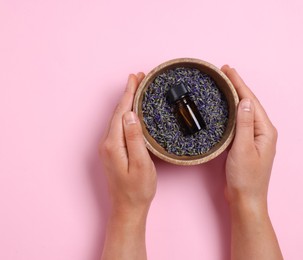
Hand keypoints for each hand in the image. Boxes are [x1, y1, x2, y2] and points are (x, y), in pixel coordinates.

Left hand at [99, 73, 156, 215]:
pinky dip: (126, 113)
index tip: (135, 77)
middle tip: (139, 77)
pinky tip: (132, 111)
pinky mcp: (114, 151)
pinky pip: (119, 126)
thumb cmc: (138, 189)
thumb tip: (130, 115)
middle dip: (128, 93)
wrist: (128, 208)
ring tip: (137, 88)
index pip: (122, 112)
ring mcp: (109, 147)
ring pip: (118, 118)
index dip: (129, 93)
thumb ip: (135, 139)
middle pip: (118, 112)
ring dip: (127, 102)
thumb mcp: (141, 164)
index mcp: (114, 144)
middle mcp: (108, 143)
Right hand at [222, 65, 277, 209]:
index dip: (239, 84)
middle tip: (224, 72)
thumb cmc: (246, 178)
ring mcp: (255, 138)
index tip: (228, 70)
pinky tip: (225, 108)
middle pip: (249, 103)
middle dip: (237, 86)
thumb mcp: (243, 149)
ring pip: (244, 112)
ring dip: (234, 97)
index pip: (251, 101)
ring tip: (224, 84)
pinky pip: (240, 122)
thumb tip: (246, 100)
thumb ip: (245, 124)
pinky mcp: (246, 144)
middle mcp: (263, 132)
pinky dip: (232, 112)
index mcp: (265, 131)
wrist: (245, 199)